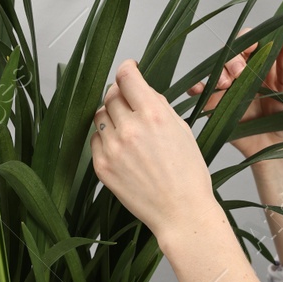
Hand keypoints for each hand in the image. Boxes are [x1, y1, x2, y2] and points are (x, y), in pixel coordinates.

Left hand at [91, 59, 217, 240]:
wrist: (181, 212)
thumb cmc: (188, 175)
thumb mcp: (182, 131)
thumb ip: (160, 107)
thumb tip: (143, 92)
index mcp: (154, 115)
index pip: (127, 77)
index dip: (127, 69)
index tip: (128, 69)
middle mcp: (130, 128)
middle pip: (111, 95)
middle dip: (121, 96)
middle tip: (131, 105)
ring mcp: (113, 148)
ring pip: (100, 116)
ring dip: (111, 117)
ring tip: (128, 131)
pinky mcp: (102, 166)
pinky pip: (94, 140)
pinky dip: (105, 139)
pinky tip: (122, 150)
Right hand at [186, 29, 282, 158]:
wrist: (277, 145)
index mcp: (262, 63)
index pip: (249, 42)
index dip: (247, 40)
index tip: (250, 47)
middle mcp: (243, 72)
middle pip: (229, 53)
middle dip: (231, 59)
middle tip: (239, 72)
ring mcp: (229, 87)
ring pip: (215, 69)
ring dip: (217, 73)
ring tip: (225, 85)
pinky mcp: (217, 104)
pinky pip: (202, 92)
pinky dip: (197, 87)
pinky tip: (199, 89)